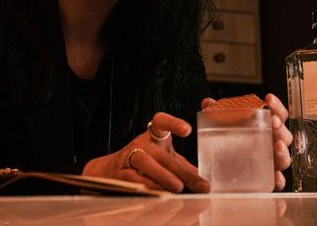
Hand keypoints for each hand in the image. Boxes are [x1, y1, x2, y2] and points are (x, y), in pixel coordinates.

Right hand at [82, 112, 209, 192]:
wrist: (112, 170)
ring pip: (145, 164)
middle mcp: (141, 144)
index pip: (161, 122)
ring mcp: (129, 158)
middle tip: (196, 181)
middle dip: (179, 169)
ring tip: (178, 187)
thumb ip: (183, 166)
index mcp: (154, 136)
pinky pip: (133, 180)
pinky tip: (158, 194)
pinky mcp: (120, 173)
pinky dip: (146, 187)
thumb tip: (205, 179)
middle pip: (160, 153)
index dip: (173, 123)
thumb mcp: (164, 157)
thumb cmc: (144, 160)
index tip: (187, 130)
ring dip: (162, 176)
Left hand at [201, 93, 292, 190]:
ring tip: (277, 145)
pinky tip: (274, 175)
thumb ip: (216, 113)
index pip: (278, 115)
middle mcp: (272, 145)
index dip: (276, 106)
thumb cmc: (229, 140)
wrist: (221, 166)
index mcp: (266, 128)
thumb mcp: (221, 124)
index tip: (268, 98)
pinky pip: (277, 182)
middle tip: (272, 120)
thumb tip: (208, 102)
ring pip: (285, 158)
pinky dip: (278, 179)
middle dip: (280, 127)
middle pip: (285, 136)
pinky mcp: (265, 179)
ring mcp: (270, 162)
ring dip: (283, 151)